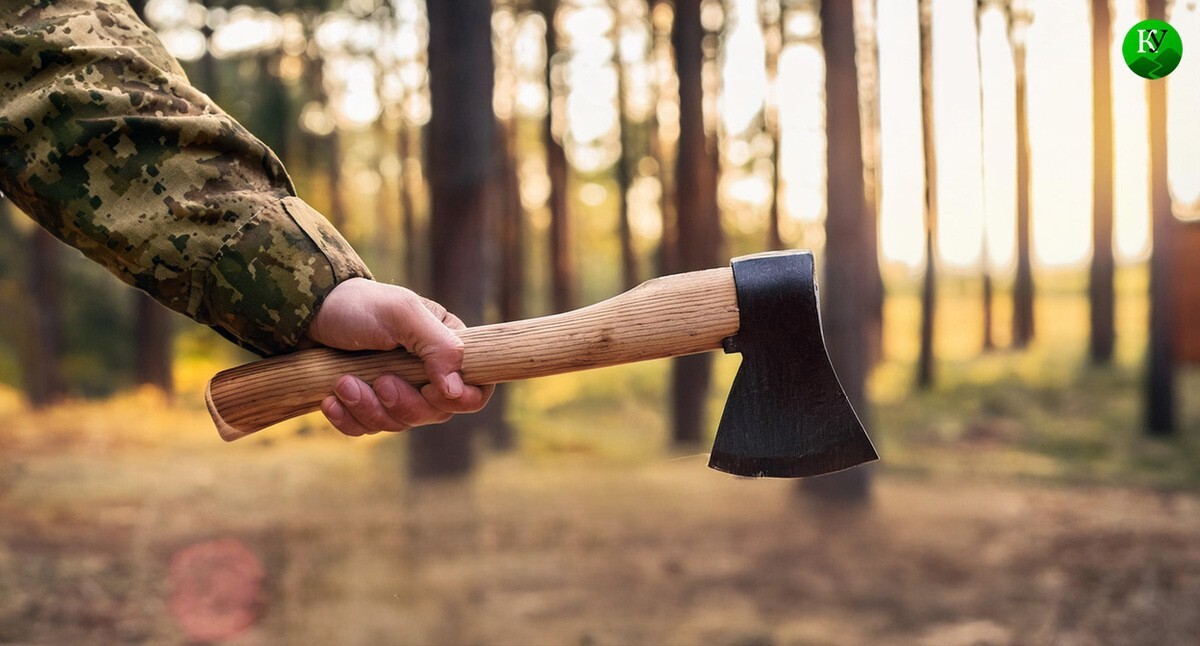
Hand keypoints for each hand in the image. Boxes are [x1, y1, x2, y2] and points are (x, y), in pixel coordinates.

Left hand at [304, 278, 493, 435]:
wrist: (309, 312)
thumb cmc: (360, 305)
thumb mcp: (403, 314)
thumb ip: (439, 347)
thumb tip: (455, 390)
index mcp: (448, 347)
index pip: (476, 389)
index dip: (459, 400)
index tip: (429, 389)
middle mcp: (429, 373)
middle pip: (436, 413)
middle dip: (403, 403)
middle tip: (380, 381)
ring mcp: (399, 391)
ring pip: (399, 424)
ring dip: (369, 408)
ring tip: (343, 382)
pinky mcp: (369, 404)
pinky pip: (368, 429)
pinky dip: (348, 419)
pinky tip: (330, 400)